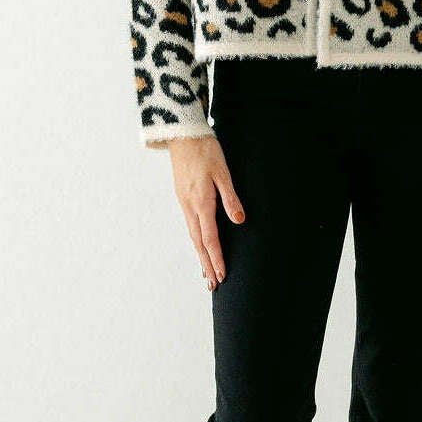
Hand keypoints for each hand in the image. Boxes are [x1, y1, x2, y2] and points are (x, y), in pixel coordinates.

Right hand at [158, 134, 244, 289]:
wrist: (182, 134)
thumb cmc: (205, 150)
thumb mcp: (223, 172)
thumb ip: (231, 198)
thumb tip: (240, 221)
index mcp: (201, 201)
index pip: (210, 237)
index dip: (217, 258)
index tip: (222, 275)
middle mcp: (190, 206)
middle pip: (199, 242)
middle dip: (207, 265)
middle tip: (213, 286)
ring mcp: (184, 203)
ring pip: (193, 235)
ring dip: (201, 256)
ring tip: (207, 274)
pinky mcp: (183, 198)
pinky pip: (190, 225)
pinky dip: (196, 241)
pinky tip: (200, 247)